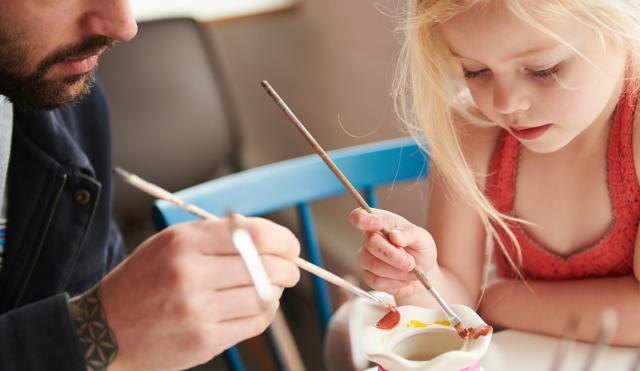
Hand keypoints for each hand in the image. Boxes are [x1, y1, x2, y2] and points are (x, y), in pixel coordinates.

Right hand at [100, 217, 299, 370]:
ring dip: (277, 292)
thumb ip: (218, 235)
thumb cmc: (144, 281)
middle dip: (288, 268)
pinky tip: (257, 307)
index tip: (290, 247)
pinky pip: (254, 324)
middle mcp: (190, 273)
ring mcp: (197, 310)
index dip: (283, 240)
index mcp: (185, 241)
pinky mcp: (203, 340)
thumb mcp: (171, 243)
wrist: (104, 330)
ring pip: (265, 297)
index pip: (254, 235)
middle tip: (290, 270)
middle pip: (266, 266)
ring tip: (271, 289)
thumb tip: (269, 238)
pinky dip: (264, 313)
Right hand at [350, 208, 436, 296]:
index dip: (363, 219)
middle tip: (411, 263)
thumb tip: (395, 235)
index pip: (360, 216)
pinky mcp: (368, 276)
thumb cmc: (420, 250)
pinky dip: (395, 282)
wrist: (423, 273)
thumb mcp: (422, 238)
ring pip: (375, 265)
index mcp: (381, 222)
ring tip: (412, 271)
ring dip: (397, 271)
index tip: (376, 223)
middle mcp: (369, 238)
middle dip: (393, 255)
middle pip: (371, 243)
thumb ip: (409, 233)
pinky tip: (404, 278)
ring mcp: (366, 257)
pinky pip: (376, 281)